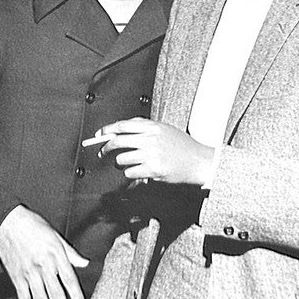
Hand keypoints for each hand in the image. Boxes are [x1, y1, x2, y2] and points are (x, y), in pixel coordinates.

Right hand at [0, 206, 88, 298]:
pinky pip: (23, 298)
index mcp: (56, 255)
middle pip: (56, 294)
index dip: (76, 295)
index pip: (69, 279)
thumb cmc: (34, 226)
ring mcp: (29, 273)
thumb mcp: (56, 236)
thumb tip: (84, 263)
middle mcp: (43, 266)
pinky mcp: (16, 277)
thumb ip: (71, 252)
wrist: (9, 223)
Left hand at [96, 118, 214, 185]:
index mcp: (153, 127)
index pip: (123, 125)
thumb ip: (145, 127)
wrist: (199, 161)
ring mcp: (151, 154)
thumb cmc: (182, 146)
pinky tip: (138, 172)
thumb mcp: (165, 129)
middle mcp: (150, 139)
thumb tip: (120, 130)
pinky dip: (130, 174)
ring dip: (120, 163)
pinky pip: (130, 172)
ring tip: (127, 164)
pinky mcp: (153, 169)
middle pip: (118, 141)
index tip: (99, 134)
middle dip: (106, 148)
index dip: (108, 129)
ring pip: (122, 159)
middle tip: (102, 152)